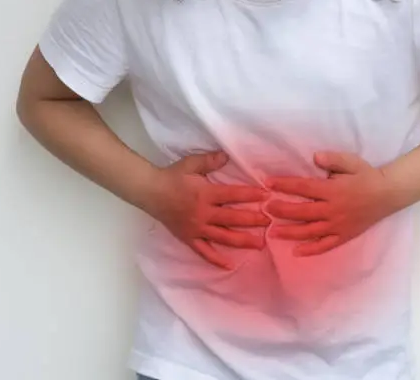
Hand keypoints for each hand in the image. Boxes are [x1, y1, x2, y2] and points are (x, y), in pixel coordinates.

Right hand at [143, 151, 270, 269]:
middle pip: (232, 218)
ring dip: (242, 241)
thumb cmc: (172, 176)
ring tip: (260, 244)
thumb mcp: (191, 164)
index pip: (233, 195)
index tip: (266, 196)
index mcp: (205, 194)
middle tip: (270, 221)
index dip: (251, 195)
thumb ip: (210, 160)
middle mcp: (203, 213)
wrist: (149, 192)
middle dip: (253, 220)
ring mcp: (196, 228)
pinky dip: (216, 260)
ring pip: (223, 237)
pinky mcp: (189, 238)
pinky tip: (230, 265)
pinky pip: (204, 252)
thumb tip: (227, 155)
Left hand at [265, 152, 399, 256]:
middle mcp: (333, 209)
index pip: (304, 187)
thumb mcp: (351, 162)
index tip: (268, 183)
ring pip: (310, 231)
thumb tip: (314, 157)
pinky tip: (296, 251)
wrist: (389, 194)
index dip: (285, 185)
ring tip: (272, 232)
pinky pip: (325, 245)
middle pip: (302, 212)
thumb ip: (332, 159)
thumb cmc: (367, 175)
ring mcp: (338, 225)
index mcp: (333, 190)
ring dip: (289, 232)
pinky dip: (311, 250)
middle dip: (281, 210)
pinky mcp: (344, 236)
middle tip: (265, 209)